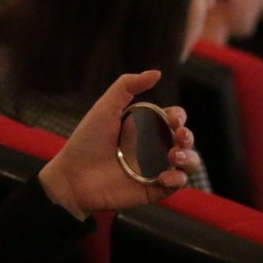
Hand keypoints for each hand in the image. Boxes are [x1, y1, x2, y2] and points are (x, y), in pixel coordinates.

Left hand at [38, 70, 202, 220]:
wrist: (73, 177)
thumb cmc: (86, 141)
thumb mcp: (105, 107)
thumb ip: (127, 85)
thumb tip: (157, 73)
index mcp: (145, 128)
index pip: (174, 120)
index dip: (178, 117)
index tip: (172, 119)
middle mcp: (153, 148)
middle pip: (185, 140)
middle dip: (188, 137)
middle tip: (179, 136)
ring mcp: (154, 169)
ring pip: (187, 163)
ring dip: (189, 158)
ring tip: (174, 156)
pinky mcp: (152, 189)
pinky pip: (176, 185)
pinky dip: (177, 180)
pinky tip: (164, 176)